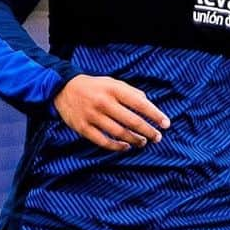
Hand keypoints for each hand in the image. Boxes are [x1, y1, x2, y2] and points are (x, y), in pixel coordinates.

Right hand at [53, 74, 169, 152]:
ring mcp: (92, 116)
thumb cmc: (94, 87)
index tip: (166, 124)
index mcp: (113, 89)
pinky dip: (117, 146)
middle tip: (157, 137)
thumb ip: (130, 92)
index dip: (154, 114)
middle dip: (148, 131)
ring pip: (119, 133)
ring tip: (143, 142)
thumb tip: (148, 104)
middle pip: (132, 121)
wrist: (63, 89)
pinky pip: (103, 142)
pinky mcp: (83, 128)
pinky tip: (126, 147)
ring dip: (134, 140)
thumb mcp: (112, 83)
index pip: (139, 103)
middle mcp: (103, 102)